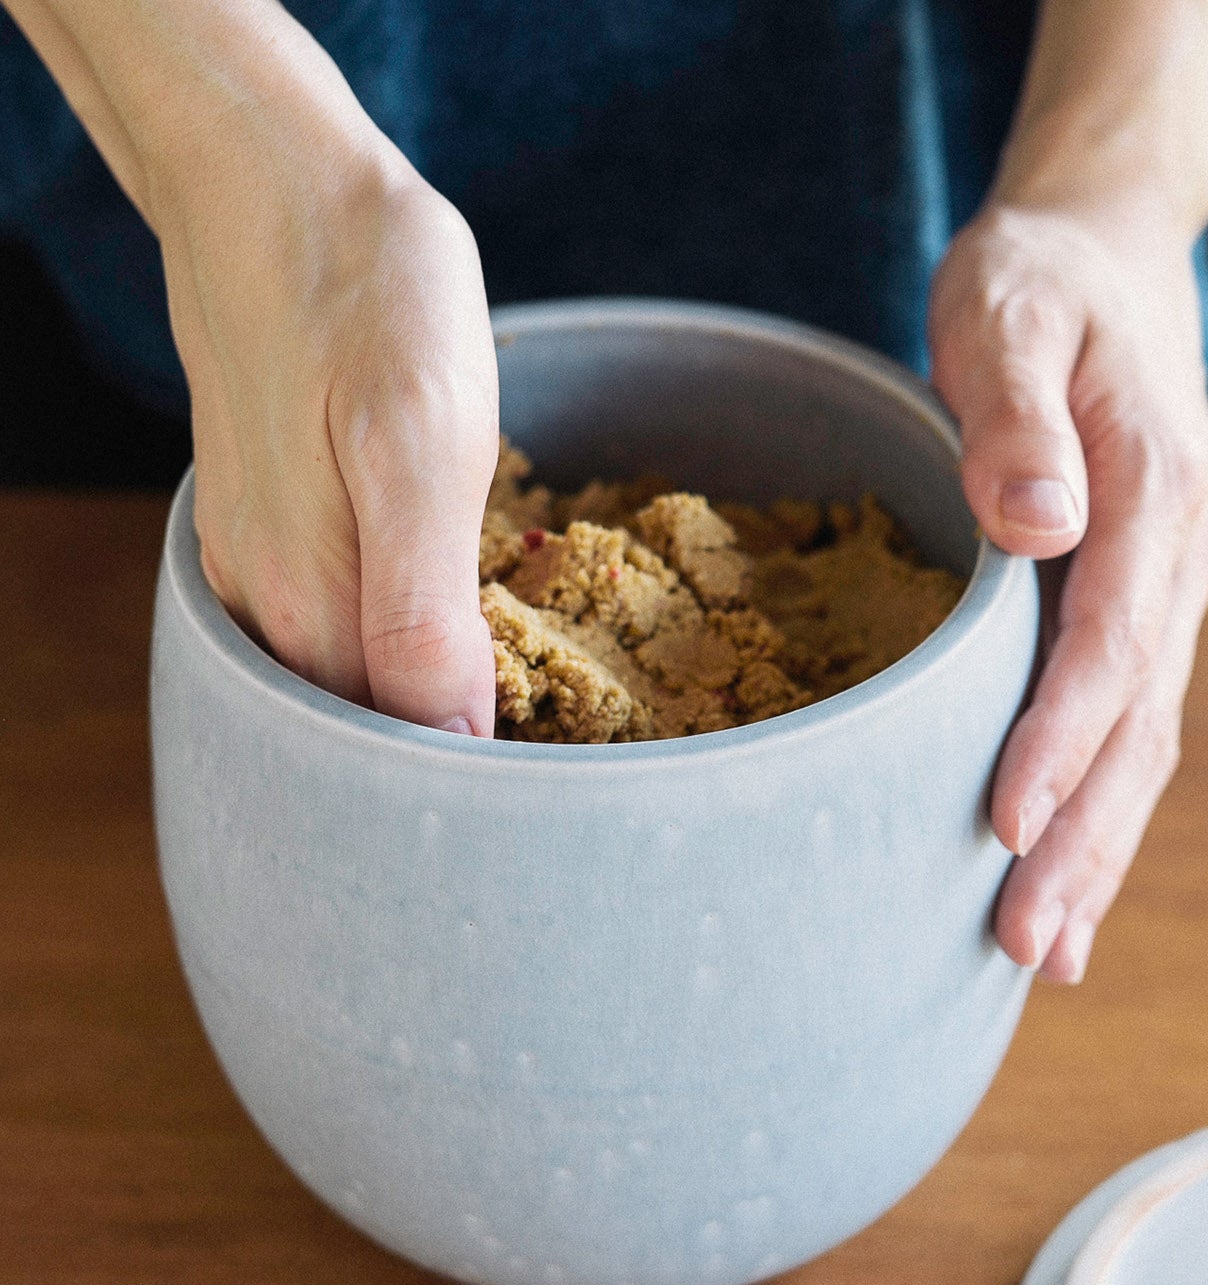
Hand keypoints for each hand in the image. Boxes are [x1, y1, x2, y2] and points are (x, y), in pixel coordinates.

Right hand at [156, 109, 497, 733]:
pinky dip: (400, 653)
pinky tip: (456, 638)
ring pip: (350, 689)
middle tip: (557, 768)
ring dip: (430, 713)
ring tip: (527, 724)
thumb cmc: (363, 292)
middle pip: (365, 740)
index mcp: (314, 606)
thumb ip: (419, 610)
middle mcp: (274, 609)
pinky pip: (338, 629)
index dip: (474, 790)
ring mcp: (264, 569)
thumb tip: (449, 742)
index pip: (396, 757)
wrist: (275, 176)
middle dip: (452, 768)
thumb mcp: (417, 444)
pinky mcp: (273, 529)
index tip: (556, 798)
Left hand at [929, 197, 1207, 982]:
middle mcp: (1178, 556)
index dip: (1062, 736)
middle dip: (1082, 836)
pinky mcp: (1140, 610)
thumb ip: (1016, 411)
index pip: (1111, 638)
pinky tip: (1071, 888)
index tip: (1005, 823)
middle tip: (1025, 942)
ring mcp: (1168, 590)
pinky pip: (1131, 725)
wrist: (1101, 261)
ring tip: (1046, 952)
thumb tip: (1039, 522)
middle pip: (1140, 720)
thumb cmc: (1036, 284)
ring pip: (1146, 743)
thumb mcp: (1007, 310)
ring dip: (1097, 849)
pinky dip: (1102, 811)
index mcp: (1152, 487)